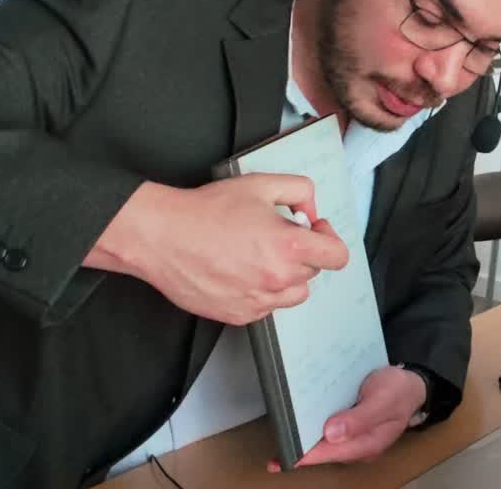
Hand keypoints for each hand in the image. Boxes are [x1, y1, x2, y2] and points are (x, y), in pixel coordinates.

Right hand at [87, 174, 348, 324]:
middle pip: (313, 271)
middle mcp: (277, 279)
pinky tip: (241, 270)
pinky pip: (267, 307)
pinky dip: (262, 291)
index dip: (329, 239)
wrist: (162, 236)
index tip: (314, 230)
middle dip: (302, 252)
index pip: (337, 256)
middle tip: (275, 235)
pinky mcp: (239, 315)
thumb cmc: (206, 211)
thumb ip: (299, 191)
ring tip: (259, 256)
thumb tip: (312, 211)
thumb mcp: (260, 184)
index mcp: (287, 246)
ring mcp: (258, 301)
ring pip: (294, 293)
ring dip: (287, 276)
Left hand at [267, 365, 427, 470]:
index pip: (332, 453)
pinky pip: (329, 432)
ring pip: (325, 443)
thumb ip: (360, 418)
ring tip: (283, 434)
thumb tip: (332, 434)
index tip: (287, 452)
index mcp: (368, 443)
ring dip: (305, 439)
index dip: (308, 454)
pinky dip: (314, 427)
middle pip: (325, 452)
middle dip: (302, 449)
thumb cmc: (399, 390)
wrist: (411, 382)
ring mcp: (355, 438)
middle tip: (277, 449)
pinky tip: (300, 421)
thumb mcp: (383, 399)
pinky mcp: (350, 427)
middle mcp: (359, 446)